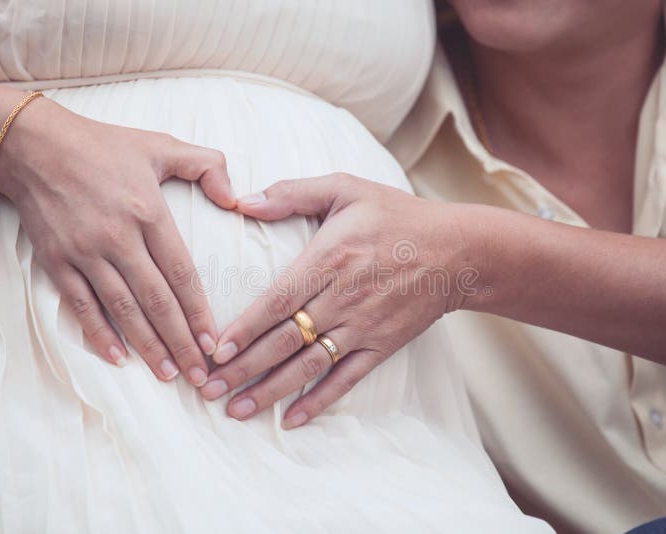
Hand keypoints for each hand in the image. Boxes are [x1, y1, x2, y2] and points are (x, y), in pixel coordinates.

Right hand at [0, 97, 235, 386]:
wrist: (33, 146)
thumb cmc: (104, 147)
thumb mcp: (161, 146)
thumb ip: (206, 166)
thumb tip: (236, 198)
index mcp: (148, 212)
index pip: (181, 273)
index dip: (199, 311)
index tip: (214, 342)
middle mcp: (118, 237)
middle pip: (156, 301)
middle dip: (180, 342)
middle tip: (200, 375)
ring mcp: (85, 252)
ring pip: (122, 309)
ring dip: (147, 346)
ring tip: (169, 375)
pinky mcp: (57, 260)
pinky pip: (80, 304)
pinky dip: (98, 333)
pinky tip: (118, 358)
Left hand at [202, 174, 471, 427]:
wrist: (457, 251)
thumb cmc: (397, 215)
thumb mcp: (346, 188)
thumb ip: (292, 193)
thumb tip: (242, 201)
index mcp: (329, 259)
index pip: (277, 301)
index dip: (244, 329)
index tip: (214, 350)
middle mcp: (343, 298)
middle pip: (284, 340)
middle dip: (243, 368)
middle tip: (208, 389)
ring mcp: (363, 326)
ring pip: (309, 365)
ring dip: (271, 390)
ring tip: (237, 410)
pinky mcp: (381, 345)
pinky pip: (346, 378)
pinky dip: (319, 401)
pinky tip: (292, 419)